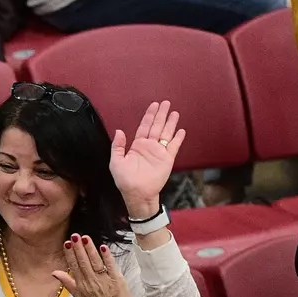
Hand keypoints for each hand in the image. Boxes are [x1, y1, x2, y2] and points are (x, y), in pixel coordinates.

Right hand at [52, 234, 132, 296]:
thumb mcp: (78, 296)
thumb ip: (67, 283)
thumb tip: (54, 272)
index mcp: (81, 285)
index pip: (74, 266)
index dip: (70, 255)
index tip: (67, 243)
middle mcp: (91, 281)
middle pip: (83, 262)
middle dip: (78, 248)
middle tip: (75, 236)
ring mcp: (104, 279)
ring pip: (95, 262)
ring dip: (90, 249)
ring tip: (85, 238)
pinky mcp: (116, 278)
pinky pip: (110, 266)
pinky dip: (107, 257)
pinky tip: (103, 247)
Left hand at [109, 101, 184, 217]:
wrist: (136, 193)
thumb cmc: (125, 180)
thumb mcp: (116, 161)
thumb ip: (117, 146)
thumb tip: (119, 131)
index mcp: (137, 145)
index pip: (144, 126)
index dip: (149, 115)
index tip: (154, 105)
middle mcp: (149, 146)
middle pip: (157, 126)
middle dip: (161, 114)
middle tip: (166, 103)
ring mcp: (159, 152)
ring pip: (166, 133)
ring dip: (170, 123)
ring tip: (175, 112)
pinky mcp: (167, 159)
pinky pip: (173, 146)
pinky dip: (178, 138)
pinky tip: (181, 130)